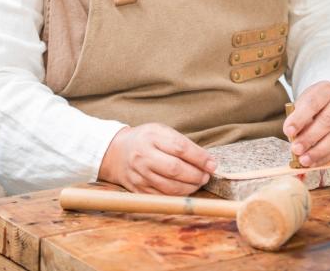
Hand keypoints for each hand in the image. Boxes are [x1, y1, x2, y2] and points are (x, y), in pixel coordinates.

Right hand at [98, 123, 216, 194]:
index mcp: (151, 137)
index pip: (180, 148)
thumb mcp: (161, 132)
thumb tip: (207, 161)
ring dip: (190, 188)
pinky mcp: (138, 190)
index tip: (213, 164)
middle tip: (206, 176)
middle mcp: (143, 156)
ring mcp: (139, 175)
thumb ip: (183, 144)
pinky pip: (162, 197)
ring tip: (198, 183)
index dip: (200, 158)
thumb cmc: (146, 140)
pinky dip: (177, 196)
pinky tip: (185, 190)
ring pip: (169, 187)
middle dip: (196, 175)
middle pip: (175, 169)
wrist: (116, 152)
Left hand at [283, 81, 329, 167]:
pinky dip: (324, 158)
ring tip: (303, 160)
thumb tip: (293, 138)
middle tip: (295, 149)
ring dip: (318, 152)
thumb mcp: (304, 102)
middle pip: (327, 122)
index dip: (300, 118)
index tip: (288, 131)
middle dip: (309, 138)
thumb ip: (298, 117)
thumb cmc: (316, 104)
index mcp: (327, 90)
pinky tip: (313, 162)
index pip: (312, 104)